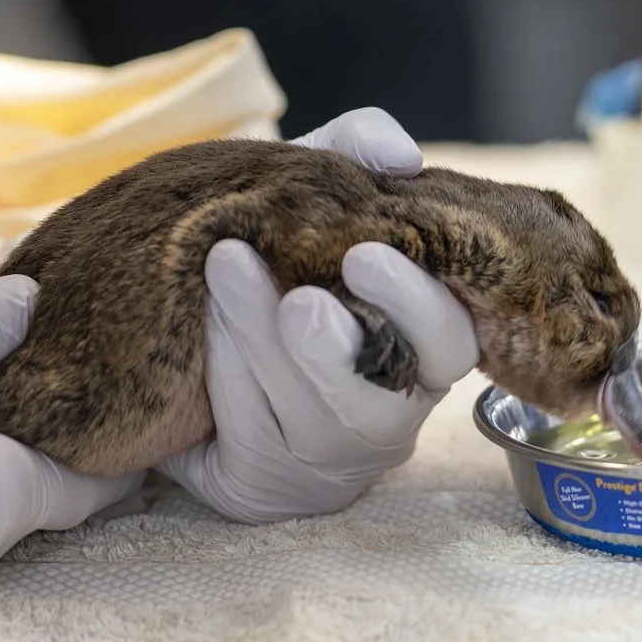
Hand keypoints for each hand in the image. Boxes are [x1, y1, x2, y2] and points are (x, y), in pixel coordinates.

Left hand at [161, 109, 479, 522]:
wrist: (192, 331)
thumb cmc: (282, 261)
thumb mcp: (316, 197)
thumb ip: (356, 152)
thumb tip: (402, 155)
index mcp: (420, 353)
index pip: (449, 341)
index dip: (415, 305)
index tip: (365, 257)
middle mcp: (386, 420)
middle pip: (367, 396)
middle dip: (329, 347)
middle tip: (300, 301)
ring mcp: (324, 462)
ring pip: (300, 414)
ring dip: (258, 341)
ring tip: (226, 270)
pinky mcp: (260, 488)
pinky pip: (244, 436)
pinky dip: (222, 380)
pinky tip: (198, 334)